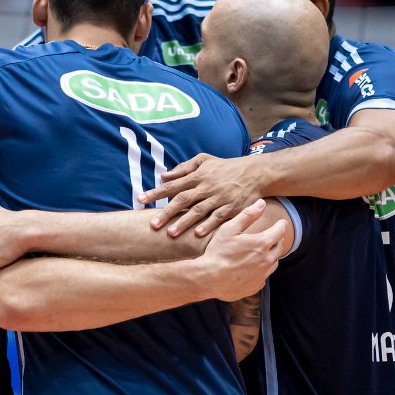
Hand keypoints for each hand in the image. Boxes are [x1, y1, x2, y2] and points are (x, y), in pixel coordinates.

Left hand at [137, 153, 263, 237]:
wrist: (254, 173)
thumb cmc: (225, 167)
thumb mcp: (204, 160)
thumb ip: (183, 168)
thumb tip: (163, 176)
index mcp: (197, 176)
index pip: (172, 185)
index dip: (156, 192)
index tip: (141, 199)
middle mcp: (206, 187)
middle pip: (183, 200)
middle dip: (167, 212)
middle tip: (153, 225)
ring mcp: (219, 198)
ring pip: (198, 211)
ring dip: (184, 223)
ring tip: (170, 233)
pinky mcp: (231, 208)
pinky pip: (218, 218)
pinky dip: (208, 225)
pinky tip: (198, 234)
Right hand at [192, 199, 285, 301]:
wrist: (209, 278)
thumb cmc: (218, 252)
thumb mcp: (230, 229)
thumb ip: (247, 215)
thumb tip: (261, 203)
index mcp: (262, 244)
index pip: (279, 231)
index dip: (281, 225)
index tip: (281, 222)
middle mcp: (266, 260)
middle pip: (279, 247)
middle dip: (277, 240)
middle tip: (273, 235)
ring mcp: (262, 275)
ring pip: (273, 263)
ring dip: (271, 256)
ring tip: (263, 252)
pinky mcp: (256, 286)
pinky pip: (263, 276)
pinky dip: (261, 270)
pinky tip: (252, 268)